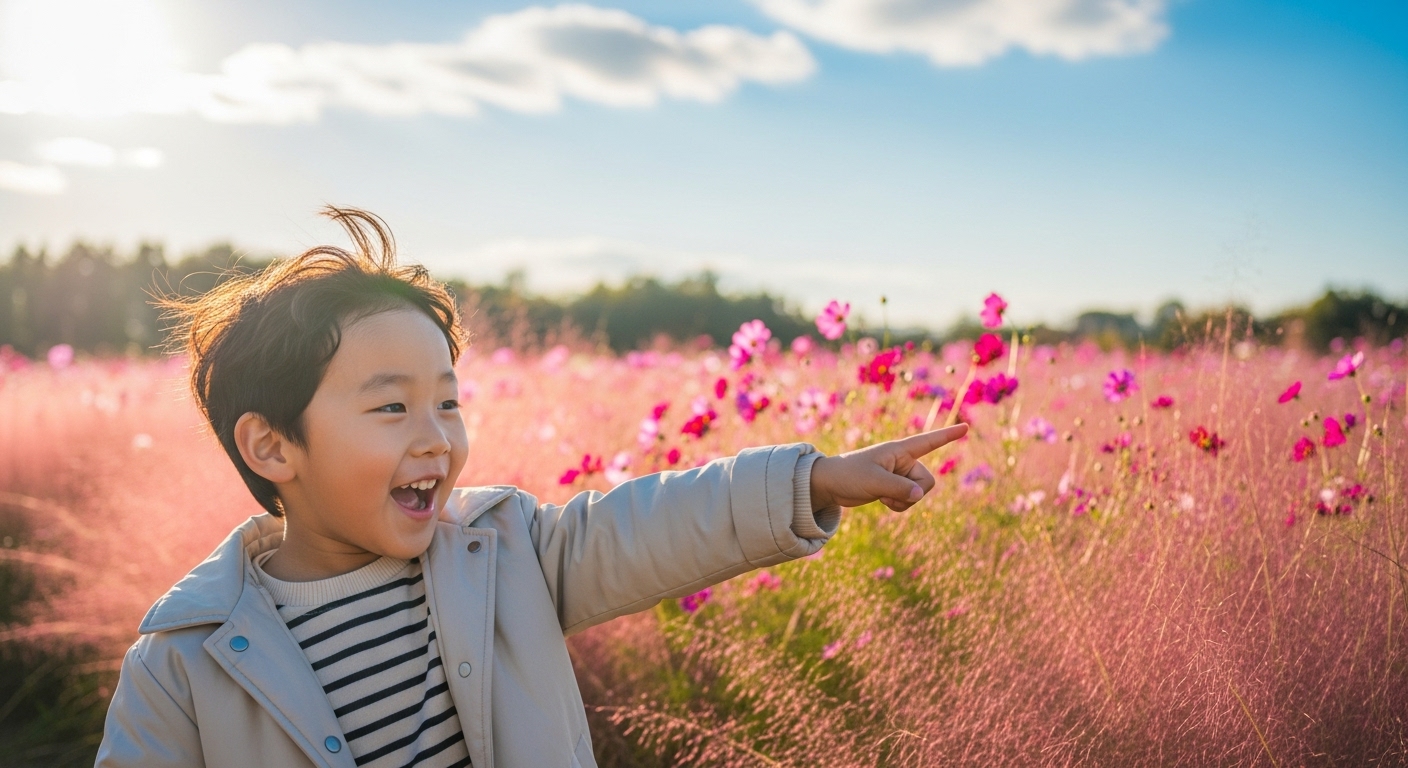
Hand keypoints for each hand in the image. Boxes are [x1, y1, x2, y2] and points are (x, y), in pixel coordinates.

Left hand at [809, 424, 967, 512]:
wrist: (830, 485)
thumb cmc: (849, 475)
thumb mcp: (874, 481)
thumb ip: (899, 488)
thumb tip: (919, 495)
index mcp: (899, 451)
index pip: (929, 441)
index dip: (948, 436)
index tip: (966, 427)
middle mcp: (903, 461)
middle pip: (927, 481)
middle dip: (913, 492)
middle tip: (889, 493)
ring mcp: (899, 475)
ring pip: (919, 493)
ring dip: (903, 501)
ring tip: (882, 496)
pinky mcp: (894, 488)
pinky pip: (909, 501)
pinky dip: (898, 505)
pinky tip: (882, 501)